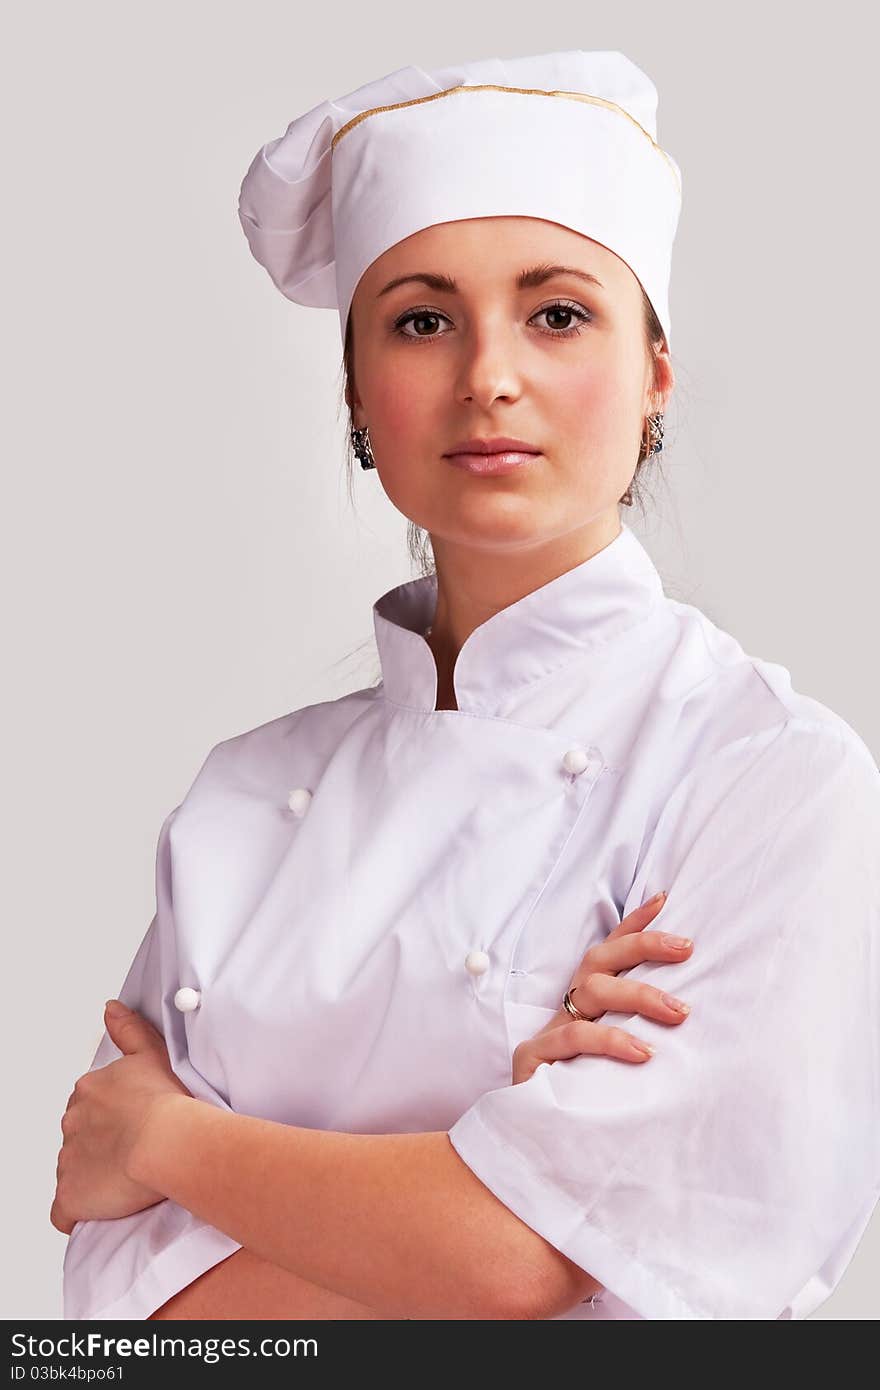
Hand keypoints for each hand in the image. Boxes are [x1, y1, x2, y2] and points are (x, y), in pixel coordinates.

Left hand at [50, 1001, 193, 1234]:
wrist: (169, 1140)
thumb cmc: (169, 1101)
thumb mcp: (152, 1052)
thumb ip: (129, 1029)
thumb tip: (109, 1008)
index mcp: (89, 1091)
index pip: (90, 1107)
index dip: (113, 1119)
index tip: (135, 1126)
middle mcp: (72, 1123)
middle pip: (80, 1138)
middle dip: (101, 1147)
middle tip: (135, 1154)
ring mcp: (68, 1161)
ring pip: (74, 1171)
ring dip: (94, 1177)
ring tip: (128, 1182)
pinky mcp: (71, 1196)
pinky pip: (65, 1211)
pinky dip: (78, 1211)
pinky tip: (101, 1209)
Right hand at [512, 893, 692, 1083]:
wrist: (534, 1149)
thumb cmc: (585, 1102)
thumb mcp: (618, 1066)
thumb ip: (642, 1040)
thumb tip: (694, 1021)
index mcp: (584, 1007)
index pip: (608, 955)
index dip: (633, 927)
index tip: (664, 899)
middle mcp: (566, 1012)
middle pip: (599, 962)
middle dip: (644, 947)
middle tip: (688, 949)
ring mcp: (549, 1034)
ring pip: (591, 991)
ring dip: (638, 995)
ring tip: (679, 1012)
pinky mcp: (535, 1060)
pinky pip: (575, 1039)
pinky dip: (611, 1041)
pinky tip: (644, 1053)